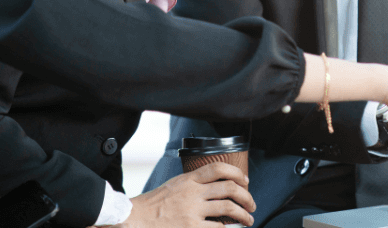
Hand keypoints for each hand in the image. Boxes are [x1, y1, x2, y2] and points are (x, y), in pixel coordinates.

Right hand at [118, 162, 255, 227]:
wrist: (135, 219)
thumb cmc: (153, 205)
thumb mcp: (174, 185)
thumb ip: (192, 184)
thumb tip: (213, 186)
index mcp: (188, 179)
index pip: (218, 168)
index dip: (237, 173)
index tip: (245, 181)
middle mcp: (193, 192)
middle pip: (230, 188)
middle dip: (247, 197)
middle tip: (252, 205)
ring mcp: (192, 211)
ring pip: (228, 208)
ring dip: (244, 215)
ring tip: (248, 220)